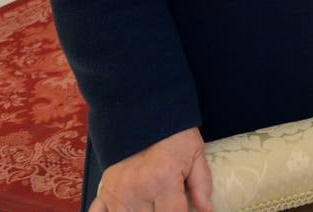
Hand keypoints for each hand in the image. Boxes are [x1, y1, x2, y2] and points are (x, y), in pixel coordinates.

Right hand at [91, 126, 211, 211]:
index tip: (182, 210)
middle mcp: (138, 192)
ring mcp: (118, 193)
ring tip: (149, 206)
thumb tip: (206, 211)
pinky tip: (124, 210)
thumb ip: (202, 185)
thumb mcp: (195, 153)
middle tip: (164, 204)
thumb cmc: (173, 134)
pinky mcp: (106, 190)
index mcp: (163, 183)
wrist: (142, 111)